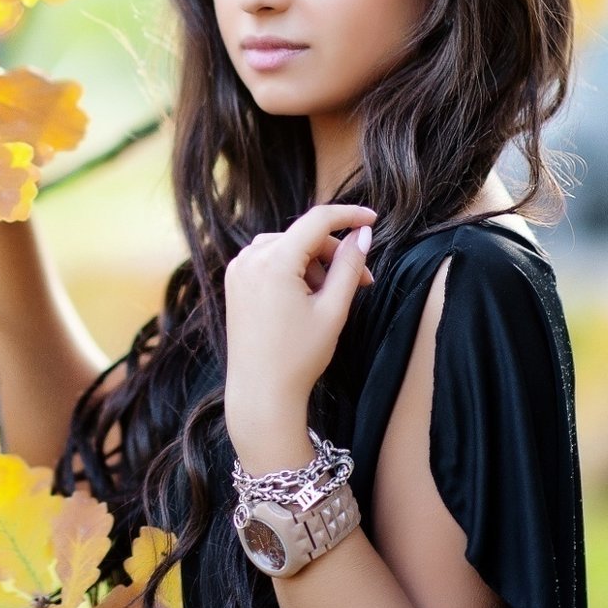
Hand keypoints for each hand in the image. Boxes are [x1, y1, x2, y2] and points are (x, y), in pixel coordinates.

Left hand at [222, 204, 376, 448]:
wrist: (260, 392)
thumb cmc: (298, 356)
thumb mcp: (333, 310)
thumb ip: (349, 266)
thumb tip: (363, 234)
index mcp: (273, 261)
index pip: (317, 221)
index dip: (348, 216)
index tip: (373, 219)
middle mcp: (249, 258)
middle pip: (303, 236)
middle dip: (334, 254)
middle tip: (363, 283)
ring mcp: (238, 269)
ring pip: (287, 247)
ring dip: (313, 263)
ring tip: (328, 298)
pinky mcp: (234, 281)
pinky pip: (269, 260)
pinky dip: (292, 269)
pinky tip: (305, 297)